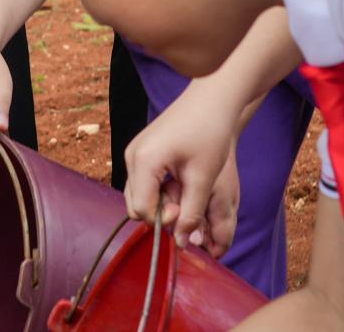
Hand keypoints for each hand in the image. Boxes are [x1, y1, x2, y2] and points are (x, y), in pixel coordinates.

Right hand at [123, 75, 250, 252]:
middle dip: (161, 211)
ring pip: (139, 194)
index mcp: (143, 161)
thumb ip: (191, 213)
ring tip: (187, 188)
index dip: (164, 219)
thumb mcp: (203, 178)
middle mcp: (132, 156)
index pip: (141, 210)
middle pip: (136, 204)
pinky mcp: (141, 149)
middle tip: (188, 199)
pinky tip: (181, 179)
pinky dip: (160, 188)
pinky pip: (143, 181)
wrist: (211, 99)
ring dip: (161, 200)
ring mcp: (134, 151)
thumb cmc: (209, 133)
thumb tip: (180, 243)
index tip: (187, 209)